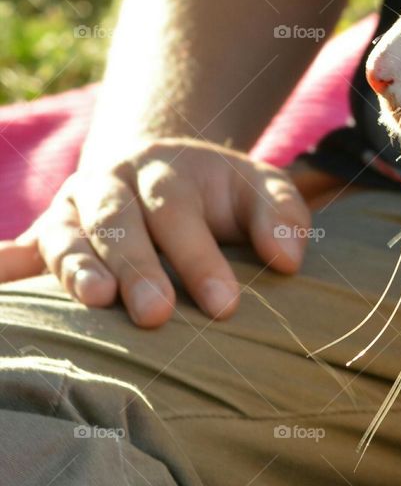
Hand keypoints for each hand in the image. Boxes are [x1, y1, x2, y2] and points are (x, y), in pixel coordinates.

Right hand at [0, 138, 312, 326]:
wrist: (160, 170)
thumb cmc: (221, 195)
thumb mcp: (260, 189)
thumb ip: (282, 214)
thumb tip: (288, 259)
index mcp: (165, 171)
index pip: (179, 212)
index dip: (199, 257)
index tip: (226, 304)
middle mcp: (110, 184)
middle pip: (119, 223)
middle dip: (138, 268)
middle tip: (157, 315)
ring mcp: (72, 209)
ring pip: (67, 236)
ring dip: (77, 268)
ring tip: (95, 300)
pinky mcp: (46, 235)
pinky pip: (22, 250)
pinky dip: (6, 264)